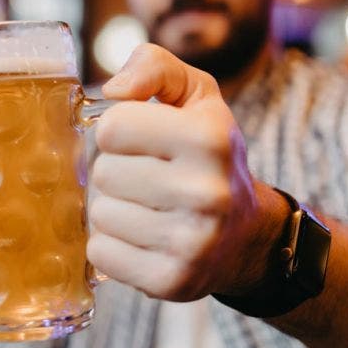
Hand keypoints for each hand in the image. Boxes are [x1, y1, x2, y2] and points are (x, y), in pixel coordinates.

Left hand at [88, 44, 287, 300]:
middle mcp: (206, 192)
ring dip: (114, 209)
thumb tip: (114, 89)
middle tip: (149, 179)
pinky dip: (112, 244)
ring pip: (100, 215)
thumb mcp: (195, 96)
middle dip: (117, 171)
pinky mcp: (171, 281)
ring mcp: (190, 243)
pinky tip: (143, 237)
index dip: (119, 131)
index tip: (143, 141)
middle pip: (103, 173)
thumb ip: (153, 66)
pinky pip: (101, 253)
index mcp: (210, 138)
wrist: (246, 235)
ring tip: (149, 209)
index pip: (112, 127)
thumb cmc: (208, 156)